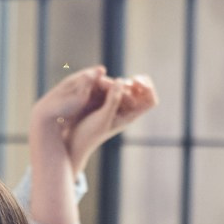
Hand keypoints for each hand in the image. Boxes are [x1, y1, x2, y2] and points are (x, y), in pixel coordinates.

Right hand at [32, 68, 157, 172]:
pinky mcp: (101, 102)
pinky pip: (108, 88)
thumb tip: (122, 80)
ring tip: (100, 83)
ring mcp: (113, 106)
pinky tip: (94, 83)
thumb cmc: (89, 134)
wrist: (72, 142)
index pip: (150, 100)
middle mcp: (124, 110)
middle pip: (138, 91)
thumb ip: (113, 100)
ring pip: (122, 87)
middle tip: (118, 81)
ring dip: (114, 82)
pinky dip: (105, 83)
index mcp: (130, 115)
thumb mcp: (103, 117)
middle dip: (130, 82)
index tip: (135, 82)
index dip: (148, 88)